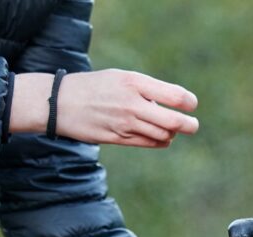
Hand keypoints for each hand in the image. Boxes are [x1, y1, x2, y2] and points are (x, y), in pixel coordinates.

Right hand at [9, 70, 198, 147]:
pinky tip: (161, 138)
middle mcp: (132, 103)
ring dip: (171, 134)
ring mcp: (125, 123)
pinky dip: (160, 142)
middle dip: (189, 125)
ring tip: (171, 130)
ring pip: (162, 135)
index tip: (191, 104)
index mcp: (134, 82)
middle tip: (193, 126)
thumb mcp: (120, 77)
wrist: (59, 102)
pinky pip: (148, 143)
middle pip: (173, 121)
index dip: (189, 102)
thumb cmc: (94, 87)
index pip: (175, 95)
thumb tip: (169, 106)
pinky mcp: (117, 138)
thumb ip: (146, 90)